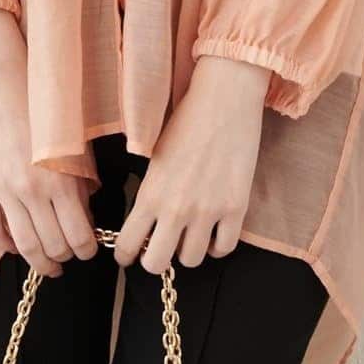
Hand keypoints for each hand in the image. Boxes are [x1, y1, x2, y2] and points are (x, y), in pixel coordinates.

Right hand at [0, 10, 98, 278]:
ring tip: (48, 264)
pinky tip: (14, 246)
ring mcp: (2, 191)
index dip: (88, 249)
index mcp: (61, 181)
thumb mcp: (75, 141)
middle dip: (65, 258)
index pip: (79, 236)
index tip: (90, 250)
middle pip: (52, 246)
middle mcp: (31, 192)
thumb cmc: (43, 106)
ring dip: (39, 261)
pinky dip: (4, 244)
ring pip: (23, 245)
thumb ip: (82, 179)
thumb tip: (85, 209)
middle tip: (69, 259)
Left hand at [112, 56, 270, 275]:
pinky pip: (225, 248)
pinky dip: (217, 245)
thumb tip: (147, 220)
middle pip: (157, 264)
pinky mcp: (237, 208)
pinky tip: (214, 231)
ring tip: (190, 234)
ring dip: (188, 250)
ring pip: (192, 260)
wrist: (224, 99)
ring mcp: (208, 210)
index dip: (126, 255)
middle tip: (161, 246)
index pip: (128, 245)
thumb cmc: (186, 119)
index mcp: (150, 194)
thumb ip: (150, 192)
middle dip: (155, 259)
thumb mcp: (155, 156)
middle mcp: (176, 209)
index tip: (129, 254)